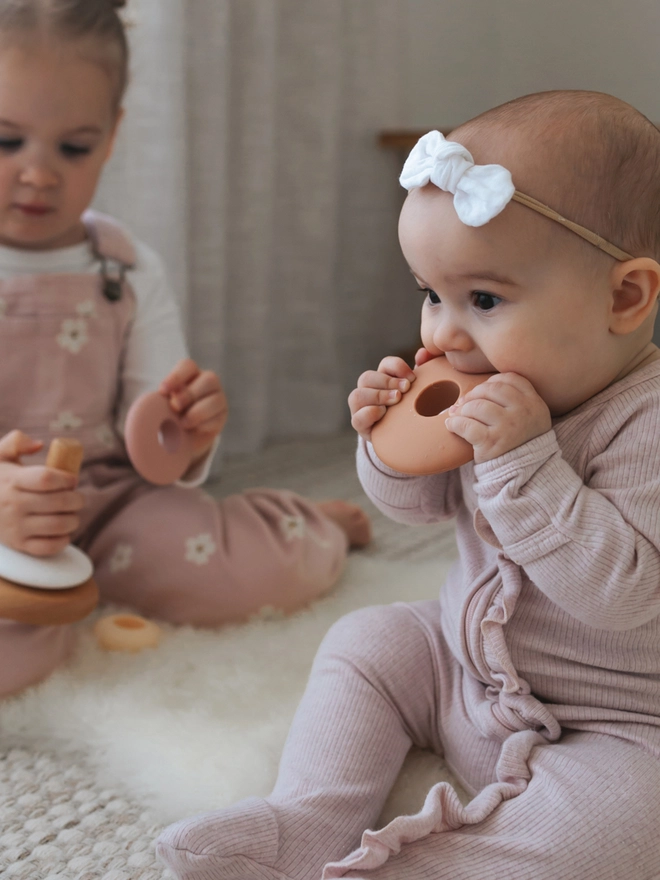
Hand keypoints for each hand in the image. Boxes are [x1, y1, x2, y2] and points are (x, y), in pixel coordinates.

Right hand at [0, 430, 83, 555]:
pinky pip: (49, 547)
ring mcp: (16, 527)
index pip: (47, 479)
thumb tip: (38, 445)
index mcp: (12, 481)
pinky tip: (63, 531)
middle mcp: (13, 505)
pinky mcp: (19, 545)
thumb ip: (16, 442)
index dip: (66, 478)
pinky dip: (63, 540)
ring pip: (58, 525)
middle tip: (78, 498)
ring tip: (72, 514)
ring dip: (73, 519)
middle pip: (58, 502)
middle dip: (77, 499)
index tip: (72, 479)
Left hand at [159, 358, 227, 461]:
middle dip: (189, 394)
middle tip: (174, 407)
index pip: (188, 366)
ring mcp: (218, 399)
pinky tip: (193, 430)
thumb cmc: (166, 415)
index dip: (177, 376)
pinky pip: (217, 418)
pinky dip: (203, 425)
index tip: (162, 391)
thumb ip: (156, 402)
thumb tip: (145, 409)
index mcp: (190, 374)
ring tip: (182, 423)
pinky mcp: (222, 417)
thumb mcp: (159, 406)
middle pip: (209, 379)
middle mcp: (208, 383)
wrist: (180, 437)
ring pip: (216, 399)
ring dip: (198, 412)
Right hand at [349, 356, 415, 440]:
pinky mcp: (360, 426)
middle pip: (367, 377)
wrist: (408, 439)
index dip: (397, 367)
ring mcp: (361, 408)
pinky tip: (384, 413)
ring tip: (396, 400)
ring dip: (378, 396)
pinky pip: (357, 418)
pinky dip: (369, 413)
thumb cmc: (414, 410)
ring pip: (356, 396)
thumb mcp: (421, 391)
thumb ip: (425, 370)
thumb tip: (423, 353)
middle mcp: (368, 390)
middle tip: (405, 389)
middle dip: (387, 382)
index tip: (413, 378)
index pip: (385, 364)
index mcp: (384, 379)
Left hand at [444, 372, 551, 462]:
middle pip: (491, 389)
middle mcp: (523, 412)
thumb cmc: (519, 441)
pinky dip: (454, 423)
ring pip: (477, 406)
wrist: (523, 473)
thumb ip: (512, 399)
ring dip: (462, 410)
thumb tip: (473, 390)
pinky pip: (466, 425)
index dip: (491, 381)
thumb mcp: (528, 417)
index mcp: (534, 402)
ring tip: (459, 416)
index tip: (482, 392)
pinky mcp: (491, 442)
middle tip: (464, 405)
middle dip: (473, 394)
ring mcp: (508, 427)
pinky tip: (451, 425)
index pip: (510, 379)